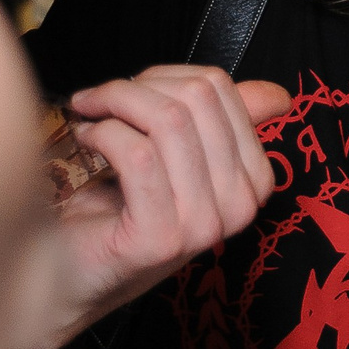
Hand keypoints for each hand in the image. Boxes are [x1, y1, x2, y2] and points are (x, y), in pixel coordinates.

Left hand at [42, 67, 291, 342]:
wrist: (71, 272)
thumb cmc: (118, 211)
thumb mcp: (178, 159)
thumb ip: (219, 122)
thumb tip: (277, 95)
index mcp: (252, 181)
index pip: (220, 89)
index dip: (164, 76)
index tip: (130, 90)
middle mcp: (239, 206)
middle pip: (196, 98)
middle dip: (136, 86)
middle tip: (100, 100)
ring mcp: (203, 226)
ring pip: (169, 121)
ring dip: (113, 104)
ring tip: (89, 116)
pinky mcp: (161, 238)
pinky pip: (139, 154)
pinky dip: (102, 134)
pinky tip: (86, 139)